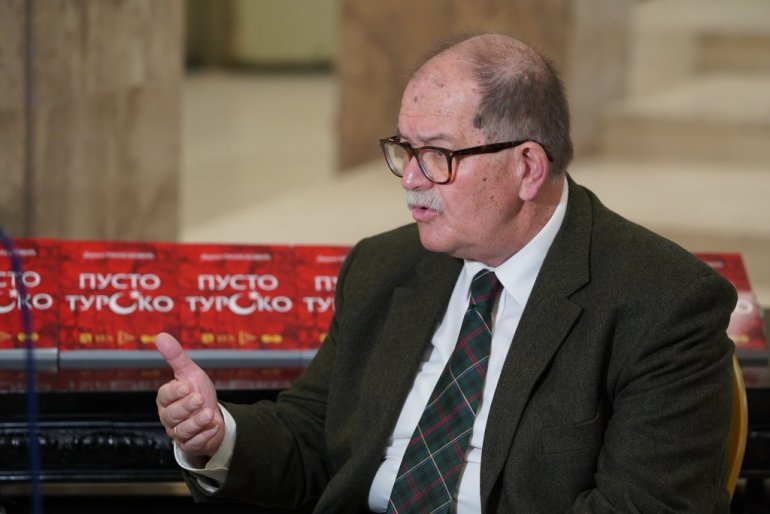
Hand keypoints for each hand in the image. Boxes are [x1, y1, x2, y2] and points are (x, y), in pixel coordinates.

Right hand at [155, 332, 224, 456]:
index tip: (186, 386)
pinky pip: (194, 444)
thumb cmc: (196, 392)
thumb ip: (176, 357)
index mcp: (166, 399)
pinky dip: (205, 436)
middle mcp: (169, 417)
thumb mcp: (190, 373)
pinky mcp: (190, 445)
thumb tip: (160, 336)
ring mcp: (178, 432)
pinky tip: (214, 427)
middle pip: (172, 415)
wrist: (211, 416)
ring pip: (183, 431)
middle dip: (186, 407)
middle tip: (200, 400)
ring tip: (209, 414)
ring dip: (197, 423)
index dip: (175, 392)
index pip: (164, 396)